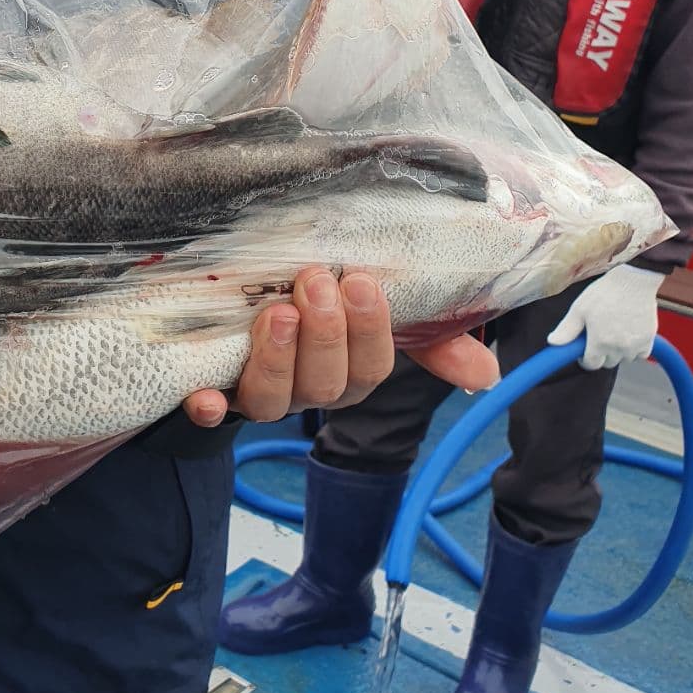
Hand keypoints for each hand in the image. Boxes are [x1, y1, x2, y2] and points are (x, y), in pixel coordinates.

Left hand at [182, 268, 500, 426]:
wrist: (239, 300)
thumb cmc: (317, 298)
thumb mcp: (370, 307)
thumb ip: (427, 337)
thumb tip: (486, 375)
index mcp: (349, 371)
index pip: (371, 368)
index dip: (368, 331)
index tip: (360, 281)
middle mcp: (306, 390)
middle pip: (326, 385)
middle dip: (325, 335)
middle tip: (316, 281)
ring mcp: (259, 393)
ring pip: (274, 400)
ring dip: (279, 360)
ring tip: (278, 313)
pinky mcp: (212, 390)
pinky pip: (212, 412)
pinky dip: (209, 407)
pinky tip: (205, 397)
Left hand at [547, 263, 664, 369]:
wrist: (633, 281)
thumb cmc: (605, 293)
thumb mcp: (579, 309)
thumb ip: (567, 329)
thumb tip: (552, 342)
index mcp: (600, 342)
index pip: (591, 365)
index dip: (585, 359)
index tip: (583, 350)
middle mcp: (619, 348)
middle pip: (608, 363)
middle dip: (601, 354)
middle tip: (598, 336)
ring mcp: (636, 345)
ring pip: (624, 359)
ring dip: (617, 352)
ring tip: (612, 333)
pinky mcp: (649, 339)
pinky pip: (641, 355)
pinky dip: (634, 350)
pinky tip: (627, 335)